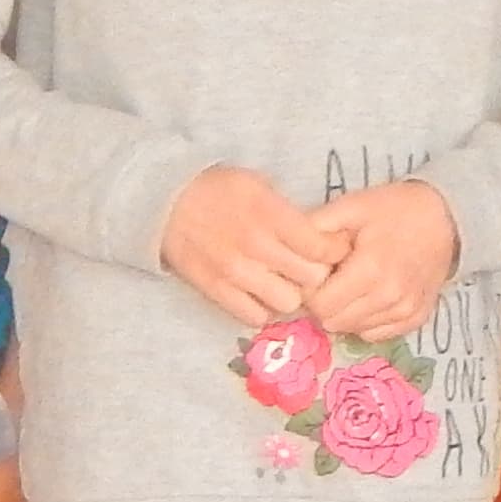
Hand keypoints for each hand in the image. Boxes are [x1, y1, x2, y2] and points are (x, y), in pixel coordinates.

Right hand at [160, 165, 339, 326]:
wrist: (166, 203)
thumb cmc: (218, 190)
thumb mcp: (259, 185)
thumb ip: (290, 213)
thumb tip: (324, 238)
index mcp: (270, 214)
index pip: (321, 247)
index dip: (334, 250)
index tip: (331, 249)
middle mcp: (256, 246)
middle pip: (311, 278)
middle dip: (317, 274)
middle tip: (310, 268)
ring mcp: (235, 272)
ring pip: (288, 303)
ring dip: (291, 294)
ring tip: (285, 283)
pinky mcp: (216, 291)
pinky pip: (255, 316)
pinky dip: (263, 309)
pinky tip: (261, 294)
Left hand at [302, 179, 459, 342]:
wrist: (445, 218)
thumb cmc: (394, 209)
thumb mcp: (352, 206)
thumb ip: (317, 227)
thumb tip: (287, 251)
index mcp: (370, 270)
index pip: (319, 304)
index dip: (309, 290)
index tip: (316, 272)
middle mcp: (389, 297)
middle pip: (333, 321)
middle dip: (324, 303)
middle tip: (331, 278)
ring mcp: (405, 311)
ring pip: (353, 330)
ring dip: (344, 312)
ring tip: (352, 284)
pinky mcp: (416, 318)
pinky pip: (376, 334)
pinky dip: (366, 320)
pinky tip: (369, 296)